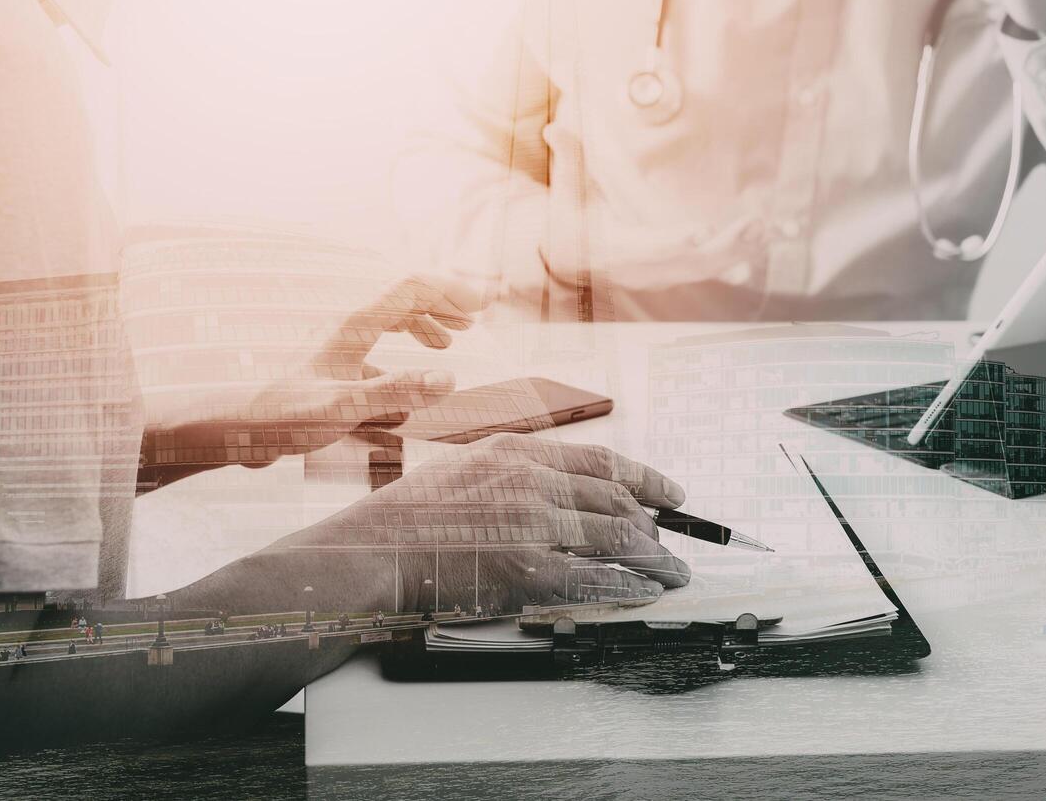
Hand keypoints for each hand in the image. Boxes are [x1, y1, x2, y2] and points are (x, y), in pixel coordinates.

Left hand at [141, 276, 475, 473]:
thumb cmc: (283, 418)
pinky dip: (402, 355)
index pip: (410, 288)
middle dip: (442, 305)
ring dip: (422, 325)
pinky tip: (407, 381)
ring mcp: (340, 348)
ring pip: (389, 321)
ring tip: (447, 343)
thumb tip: (448, 378)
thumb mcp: (343, 407)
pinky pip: (377, 350)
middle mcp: (348, 330)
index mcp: (354, 327)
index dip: (449, 291)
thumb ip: (394, 391)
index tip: (482, 306)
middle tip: (474, 321)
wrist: (237, 431)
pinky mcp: (334, 369)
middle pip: (403, 299)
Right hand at [172, 435, 690, 614]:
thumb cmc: (405, 520)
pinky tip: (648, 595)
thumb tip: (556, 492)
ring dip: (656, 560)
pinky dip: (632, 588)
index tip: (672, 493)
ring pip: (619, 539)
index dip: (647, 479)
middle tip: (673, 544)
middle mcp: (532, 481)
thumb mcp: (462, 469)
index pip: (602, 461)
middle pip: (618, 501)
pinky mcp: (531, 571)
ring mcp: (534, 525)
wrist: (371, 554)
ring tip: (675, 573)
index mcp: (517, 451)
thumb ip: (511, 473)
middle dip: (655, 527)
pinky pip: (599, 580)